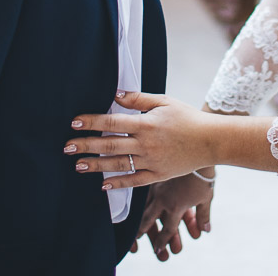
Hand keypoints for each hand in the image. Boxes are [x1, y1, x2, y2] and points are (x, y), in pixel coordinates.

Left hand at [66, 92, 216, 189]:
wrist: (211, 140)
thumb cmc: (187, 117)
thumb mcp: (165, 102)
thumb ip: (139, 100)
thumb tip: (115, 94)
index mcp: (147, 123)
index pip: (113, 122)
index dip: (92, 122)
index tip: (75, 123)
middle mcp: (146, 144)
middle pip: (110, 145)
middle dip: (86, 145)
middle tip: (66, 147)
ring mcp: (152, 161)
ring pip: (118, 165)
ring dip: (96, 165)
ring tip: (77, 165)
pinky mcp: (158, 175)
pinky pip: (134, 181)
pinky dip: (117, 183)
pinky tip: (102, 184)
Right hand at [134, 173, 214, 260]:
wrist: (197, 147)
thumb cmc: (204, 175)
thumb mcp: (205, 197)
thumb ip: (203, 215)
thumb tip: (205, 231)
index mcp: (176, 206)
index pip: (168, 229)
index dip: (163, 241)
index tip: (158, 250)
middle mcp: (162, 199)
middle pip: (148, 220)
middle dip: (144, 232)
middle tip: (139, 239)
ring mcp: (155, 186)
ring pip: (142, 206)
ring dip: (140, 219)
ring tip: (135, 230)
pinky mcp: (153, 174)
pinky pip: (142, 193)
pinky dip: (139, 202)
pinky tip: (137, 204)